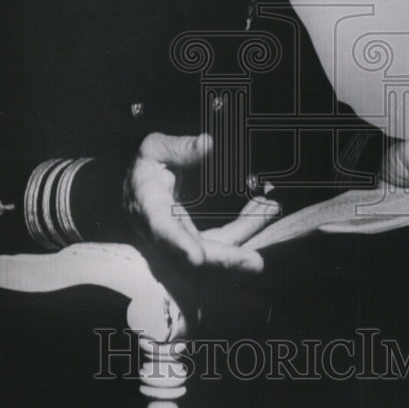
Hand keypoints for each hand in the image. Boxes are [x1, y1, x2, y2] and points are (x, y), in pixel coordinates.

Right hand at [123, 132, 277, 272]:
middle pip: (191, 257)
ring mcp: (182, 241)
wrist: (138, 187)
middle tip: (255, 262)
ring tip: (269, 210)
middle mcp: (163, 232)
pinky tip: (263, 208)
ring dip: (245, 234)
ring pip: (214, 251)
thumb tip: (206, 144)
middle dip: (224, 260)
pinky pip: (224, 240)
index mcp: (147, 207)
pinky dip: (245, 227)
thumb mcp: (154, 149)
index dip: (178, 245)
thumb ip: (179, 147)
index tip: (196, 257)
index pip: (161, 230)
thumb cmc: (146, 167)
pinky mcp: (198, 241)